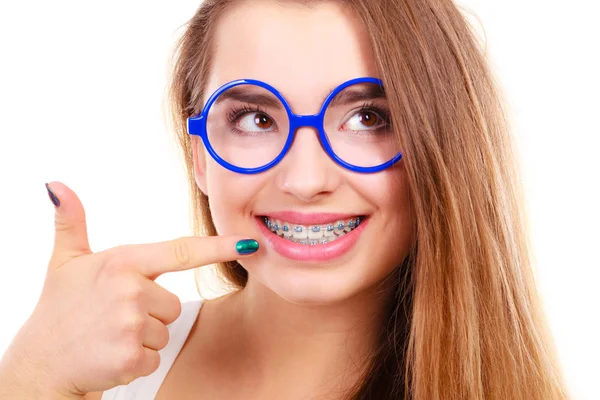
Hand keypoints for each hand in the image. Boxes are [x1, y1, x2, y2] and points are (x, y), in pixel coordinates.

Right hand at [0, 182, 257, 397]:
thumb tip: (56, 187)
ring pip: (165, 330)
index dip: (218, 246)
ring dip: (143, 337)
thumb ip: (71, 223)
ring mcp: (131, 324)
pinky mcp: (131, 357)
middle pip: (173, 303)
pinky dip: (137, 359)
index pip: (181, 251)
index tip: (247, 243)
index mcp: (122, 262)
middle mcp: (130, 290)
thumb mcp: (64, 262)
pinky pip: (156, 355)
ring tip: (110, 334)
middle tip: (114, 316)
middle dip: (150, 312)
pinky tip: (111, 354)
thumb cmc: (59, 309)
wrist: (41, 363)